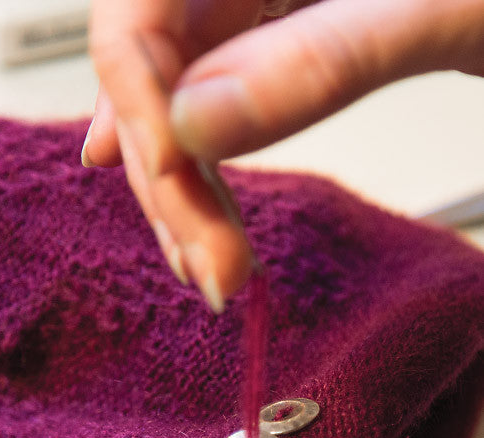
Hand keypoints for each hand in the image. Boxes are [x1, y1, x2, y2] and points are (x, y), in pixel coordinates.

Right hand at [83, 0, 483, 311]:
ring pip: (169, 107)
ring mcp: (242, 12)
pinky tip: (178, 196)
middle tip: (209, 267)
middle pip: (151, 77)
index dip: (139, 100)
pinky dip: (195, 171)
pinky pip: (201, 111)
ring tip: (211, 264)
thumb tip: (193, 125)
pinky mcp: (261, 49)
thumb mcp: (443, 8)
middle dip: (170, 180)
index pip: (139, 12)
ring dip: (181, 195)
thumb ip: (321, 58)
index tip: (174, 175)